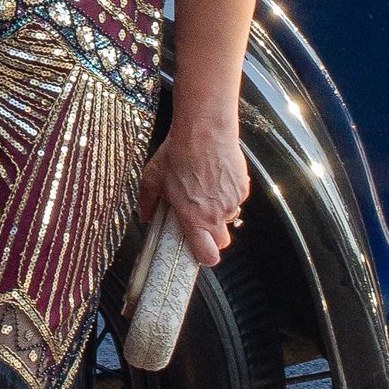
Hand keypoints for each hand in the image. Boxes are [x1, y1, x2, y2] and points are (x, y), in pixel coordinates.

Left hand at [137, 120, 248, 268]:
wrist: (204, 130)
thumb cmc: (179, 153)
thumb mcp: (153, 178)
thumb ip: (148, 203)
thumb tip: (145, 216)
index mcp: (193, 217)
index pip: (208, 254)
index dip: (204, 257)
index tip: (198, 251)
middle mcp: (216, 214)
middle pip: (222, 242)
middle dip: (213, 237)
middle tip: (200, 223)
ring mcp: (232, 201)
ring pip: (230, 219)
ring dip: (220, 214)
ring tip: (206, 195)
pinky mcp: (242, 187)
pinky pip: (236, 200)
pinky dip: (227, 196)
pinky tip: (215, 180)